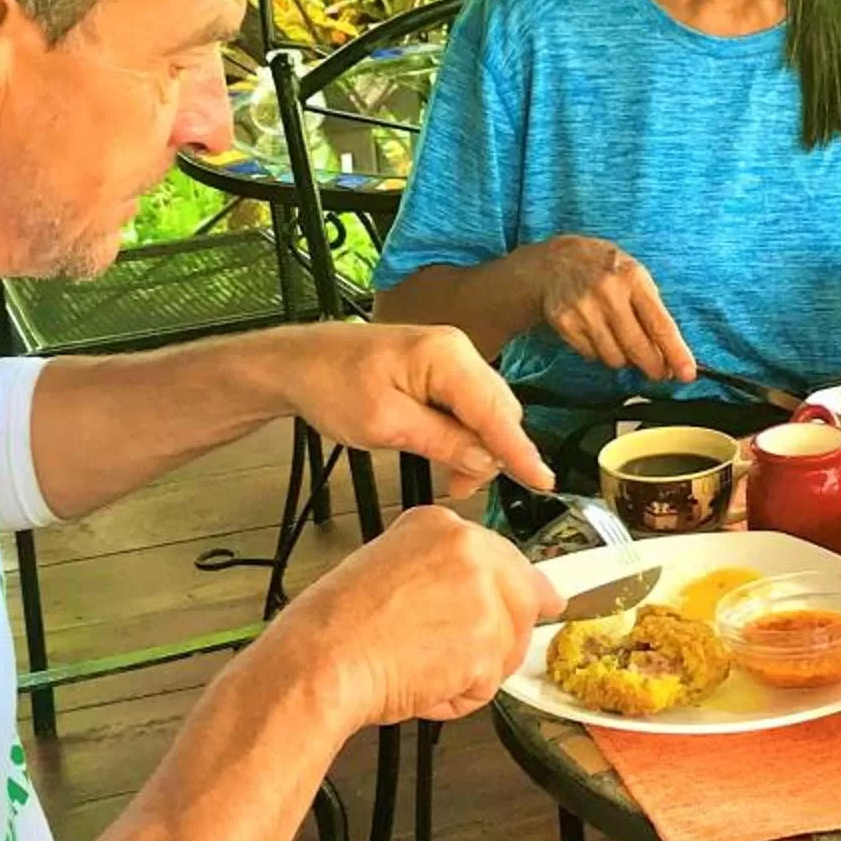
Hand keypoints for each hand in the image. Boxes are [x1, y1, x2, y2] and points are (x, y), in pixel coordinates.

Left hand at [286, 324, 550, 492]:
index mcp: (446, 355)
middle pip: (498, 412)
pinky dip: (463, 436)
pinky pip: (468, 407)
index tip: (542, 482)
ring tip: (450, 480)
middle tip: (459, 489)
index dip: (520, 452)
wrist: (298, 363)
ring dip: (475, 449)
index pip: (496, 411)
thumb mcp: (384, 424)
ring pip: (485, 413)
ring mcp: (451, 359)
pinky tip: (447, 456)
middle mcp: (457, 351)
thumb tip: (486, 461)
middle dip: (490, 455)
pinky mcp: (441, 371)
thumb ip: (441, 441)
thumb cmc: (330, 383)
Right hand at [293, 505, 560, 726]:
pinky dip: (456, 699)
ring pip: (508, 647)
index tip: (524, 603)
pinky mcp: (488, 641)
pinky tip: (420, 685)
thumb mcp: (388, 569)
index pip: (504, 559)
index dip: (509, 594)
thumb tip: (484, 596)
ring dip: (472, 671)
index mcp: (441, 526)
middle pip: (524, 600)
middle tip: (457, 657)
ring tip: (421, 667)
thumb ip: (441, 573)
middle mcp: (469, 549)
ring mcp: (483, 593)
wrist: (323, 658)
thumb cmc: (338, 626)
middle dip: (501, 638)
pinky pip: (487, 685)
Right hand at [533, 236, 696, 382]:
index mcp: (633, 278)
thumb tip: (669, 354)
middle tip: (660, 372)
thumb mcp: (635, 276)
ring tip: (622, 340)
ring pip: (614, 357)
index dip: (675, 353)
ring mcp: (583, 309)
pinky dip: (601, 352)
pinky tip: (599, 334)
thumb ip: (653, 311)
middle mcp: (608, 294)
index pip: (660, 325)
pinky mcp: (564, 323)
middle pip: (638, 347)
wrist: (556, 260)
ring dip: (625, 358)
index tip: (687, 374)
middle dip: (654, 367)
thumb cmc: (605, 269)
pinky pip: (592, 355)